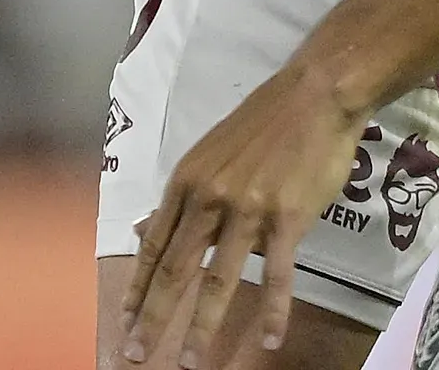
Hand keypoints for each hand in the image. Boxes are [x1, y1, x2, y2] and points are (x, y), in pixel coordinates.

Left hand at [122, 60, 371, 363]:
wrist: (314, 96)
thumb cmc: (262, 126)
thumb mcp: (207, 156)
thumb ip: (179, 199)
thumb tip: (143, 231)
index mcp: (186, 183)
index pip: (154, 246)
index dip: (138, 288)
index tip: (124, 323)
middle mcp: (209, 198)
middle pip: (176, 269)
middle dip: (153, 318)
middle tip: (136, 356)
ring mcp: (247, 209)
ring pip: (218, 279)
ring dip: (201, 327)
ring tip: (191, 364)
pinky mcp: (286, 217)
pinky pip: (277, 274)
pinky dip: (273, 310)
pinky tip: (268, 339)